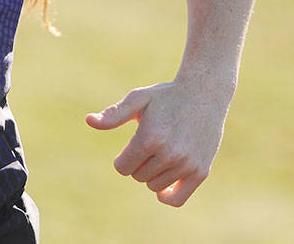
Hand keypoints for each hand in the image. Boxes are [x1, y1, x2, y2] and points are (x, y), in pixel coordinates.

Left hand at [85, 78, 232, 206]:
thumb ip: (114, 115)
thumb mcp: (138, 99)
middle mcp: (169, 154)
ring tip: (161, 152)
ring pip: (155, 186)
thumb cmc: (166, 96)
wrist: (204, 94)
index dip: (122, 158)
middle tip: (150, 144)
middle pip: (138, 176)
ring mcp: (187, 164)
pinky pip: (177, 199)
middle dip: (138, 163)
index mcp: (150, 137)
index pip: (123, 167)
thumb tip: (89, 121)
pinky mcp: (201, 172)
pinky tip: (162, 190)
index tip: (130, 147)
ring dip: (152, 173)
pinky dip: (166, 196)